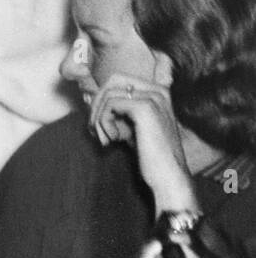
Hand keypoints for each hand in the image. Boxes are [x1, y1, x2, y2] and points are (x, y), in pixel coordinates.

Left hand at [88, 74, 196, 211]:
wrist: (169, 176)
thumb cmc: (150, 156)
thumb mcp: (131, 128)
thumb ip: (117, 113)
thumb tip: (89, 100)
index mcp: (157, 92)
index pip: (119, 80)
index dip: (102, 99)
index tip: (97, 123)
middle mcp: (158, 90)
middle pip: (113, 81)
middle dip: (97, 104)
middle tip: (95, 129)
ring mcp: (153, 97)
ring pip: (109, 93)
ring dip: (99, 118)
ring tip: (104, 139)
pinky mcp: (145, 108)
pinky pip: (110, 105)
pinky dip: (104, 122)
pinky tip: (111, 140)